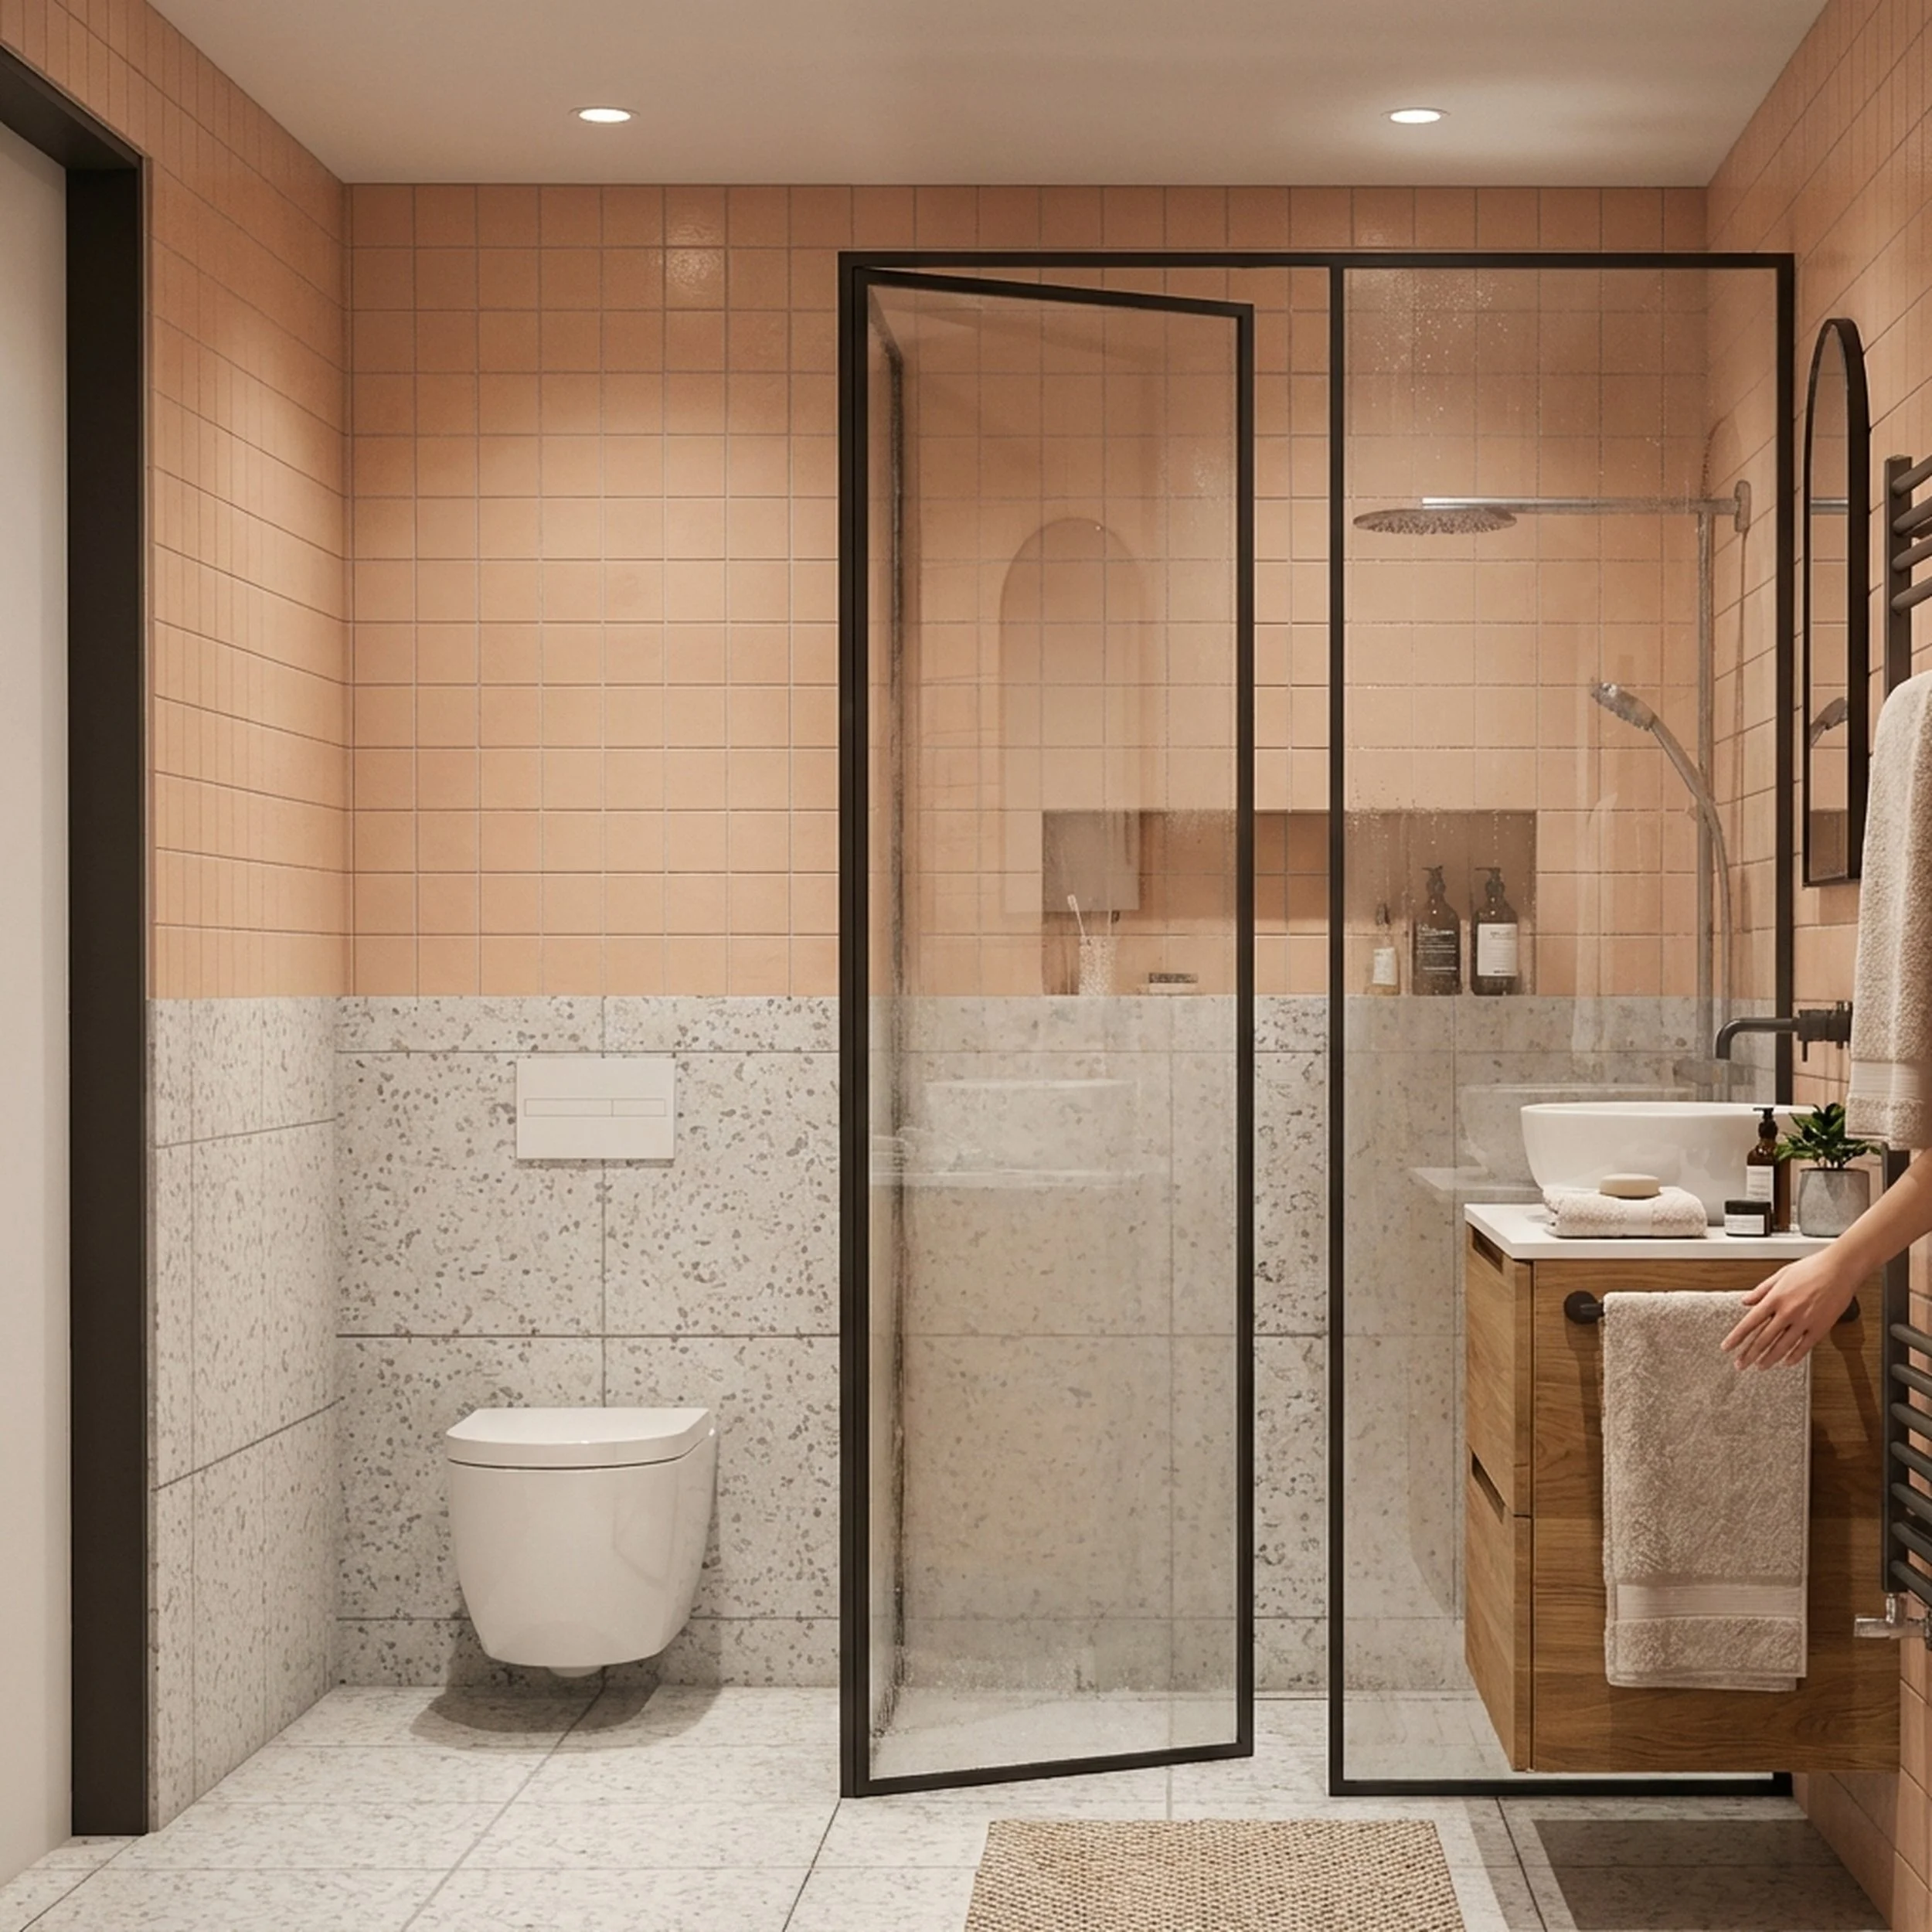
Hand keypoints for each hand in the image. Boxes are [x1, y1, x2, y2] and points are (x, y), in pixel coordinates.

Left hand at [1722, 1250, 1859, 1369]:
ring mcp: (1804, 1321)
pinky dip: (1794, 1356)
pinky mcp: (1820, 1327)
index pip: (1750, 1323)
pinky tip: (1786, 1362)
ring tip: (1760, 1366)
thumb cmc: (1812, 1268)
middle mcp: (1787, 1312)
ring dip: (1769, 1358)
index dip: (1736, 1337)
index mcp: (1775, 1298)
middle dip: (1749, 1354)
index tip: (1727, 1347)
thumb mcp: (1780, 1275)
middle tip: (1740, 1364)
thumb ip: (1761, 1290)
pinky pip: (1804, 1347)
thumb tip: (1745, 1301)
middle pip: (1763, 1338)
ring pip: (1782, 1346)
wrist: (1840, 1269)